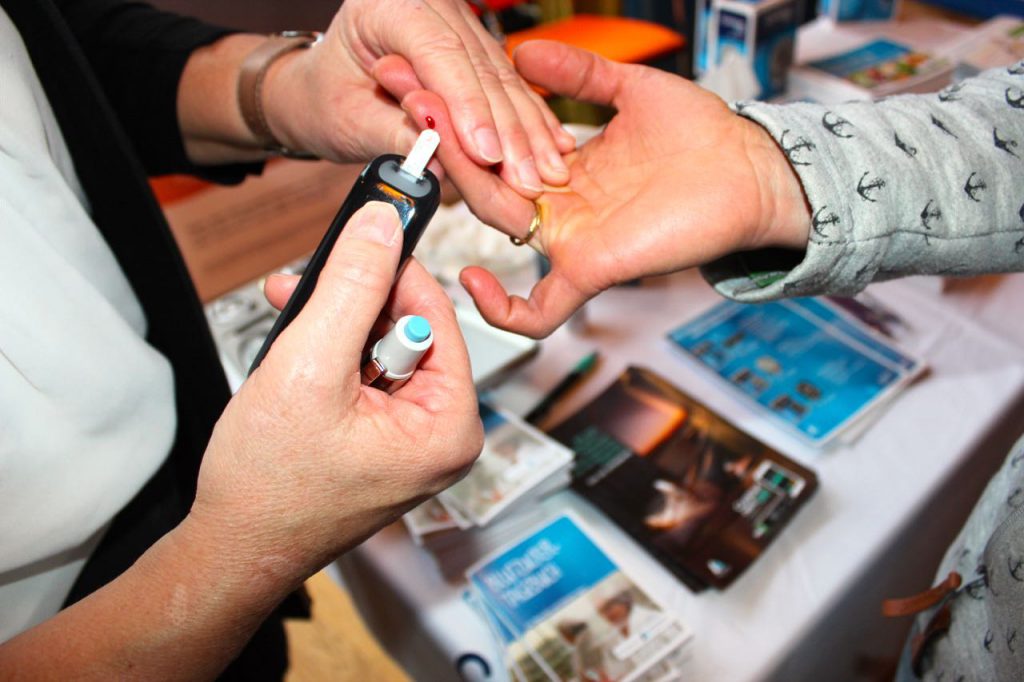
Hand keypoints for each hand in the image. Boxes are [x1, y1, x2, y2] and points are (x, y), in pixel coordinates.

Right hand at [189, 202, 482, 583]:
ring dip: (331, 326)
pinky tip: (292, 353)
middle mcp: (440, 434)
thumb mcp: (311, 366)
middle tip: (303, 287)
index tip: (366, 229)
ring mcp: (409, 440)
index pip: (436, 316)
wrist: (232, 549)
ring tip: (287, 321)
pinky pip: (362, 376)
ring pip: (377, 348)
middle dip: (350, 304)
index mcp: (450, 425)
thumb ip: (350, 287)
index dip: (393, 272)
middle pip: (407, 329)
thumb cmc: (271, 486)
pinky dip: (326, 357)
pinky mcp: (379, 441)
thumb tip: (381, 225)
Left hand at [262, 0, 574, 194]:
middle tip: (529, 179)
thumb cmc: (324, 95)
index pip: (439, 55)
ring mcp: (458, 23)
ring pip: (503, 80)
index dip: (469, 109)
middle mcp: (431, 5)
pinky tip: (555, 146)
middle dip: (509, 132)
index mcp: (390, 3)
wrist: (319, 86)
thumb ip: (395, 135)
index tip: (487, 154)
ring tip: (548, 173)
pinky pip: (508, 85)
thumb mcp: (347, 119)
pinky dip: (531, 121)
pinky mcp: (475, 49)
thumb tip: (442, 165)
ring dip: (529, 133)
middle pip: (481, 70)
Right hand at [447, 42, 811, 337]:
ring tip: (433, 137)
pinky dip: (503, 308)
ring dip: (461, 186)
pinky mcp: (592, 268)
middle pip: (485, 182)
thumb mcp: (631, 89)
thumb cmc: (704, 135)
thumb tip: (525, 51)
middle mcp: (562, 205)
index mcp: (565, 166)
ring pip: (498, 226)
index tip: (428, 84)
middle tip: (413, 100)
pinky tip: (473, 279)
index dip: (461, 118)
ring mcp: (573, 239)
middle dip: (444, 141)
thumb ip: (579, 74)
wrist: (752, 169)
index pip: (498, 148)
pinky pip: (539, 310)